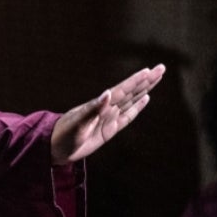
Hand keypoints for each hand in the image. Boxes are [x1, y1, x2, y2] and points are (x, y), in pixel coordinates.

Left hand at [50, 64, 165, 164]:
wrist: (55, 148)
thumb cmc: (64, 134)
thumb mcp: (78, 123)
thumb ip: (94, 109)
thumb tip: (108, 94)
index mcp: (100, 104)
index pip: (123, 89)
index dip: (136, 80)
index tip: (150, 70)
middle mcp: (107, 108)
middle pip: (131, 91)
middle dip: (146, 80)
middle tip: (161, 68)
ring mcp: (109, 118)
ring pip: (132, 101)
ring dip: (144, 90)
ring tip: (156, 78)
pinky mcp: (110, 129)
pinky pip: (127, 117)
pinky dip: (137, 107)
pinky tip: (145, 99)